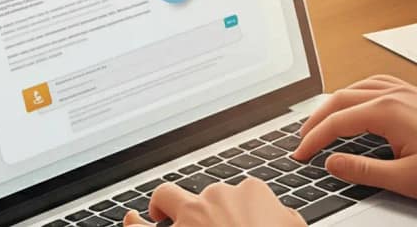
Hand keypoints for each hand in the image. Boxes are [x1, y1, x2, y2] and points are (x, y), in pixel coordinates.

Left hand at [122, 178, 304, 226]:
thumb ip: (285, 218)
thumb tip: (283, 217)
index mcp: (251, 193)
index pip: (244, 192)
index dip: (241, 210)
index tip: (243, 222)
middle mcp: (217, 198)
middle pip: (206, 195)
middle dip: (205, 209)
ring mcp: (190, 218)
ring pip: (167, 198)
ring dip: (163, 205)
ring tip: (159, 212)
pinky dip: (133, 225)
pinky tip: (131, 222)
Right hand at [292, 74, 416, 201]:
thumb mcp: (404, 178)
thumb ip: (363, 170)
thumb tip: (333, 162)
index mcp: (388, 111)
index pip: (338, 121)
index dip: (314, 138)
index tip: (301, 153)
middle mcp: (395, 94)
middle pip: (342, 97)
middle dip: (317, 117)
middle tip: (302, 137)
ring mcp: (408, 91)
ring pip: (359, 86)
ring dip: (336, 102)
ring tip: (322, 119)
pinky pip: (378, 83)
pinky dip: (359, 91)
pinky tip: (359, 101)